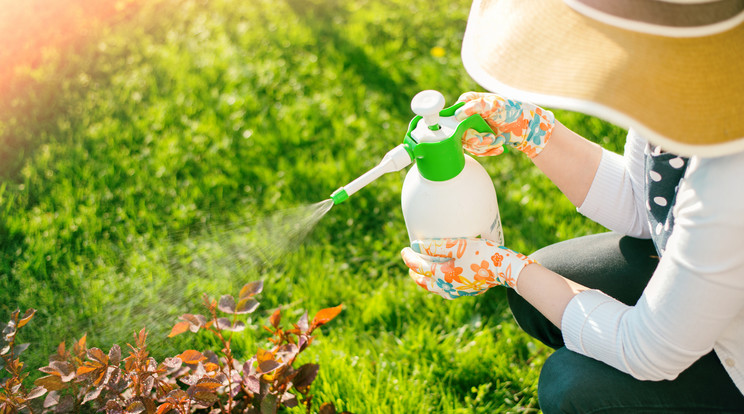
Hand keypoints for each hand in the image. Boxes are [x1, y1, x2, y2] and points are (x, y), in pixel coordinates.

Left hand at [401, 238, 536, 298]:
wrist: (506, 268)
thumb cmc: (482, 253)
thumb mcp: (458, 245)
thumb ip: (435, 246)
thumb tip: (415, 246)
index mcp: (443, 276)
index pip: (419, 267)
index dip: (409, 258)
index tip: (404, 249)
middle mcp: (448, 287)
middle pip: (424, 282)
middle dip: (415, 272)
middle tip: (410, 262)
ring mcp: (458, 292)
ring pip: (435, 289)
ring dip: (426, 280)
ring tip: (422, 272)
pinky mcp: (467, 291)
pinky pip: (446, 291)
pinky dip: (438, 284)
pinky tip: (442, 279)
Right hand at [454, 92, 555, 157]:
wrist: (526, 125)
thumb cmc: (511, 110)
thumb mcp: (494, 105)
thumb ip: (476, 106)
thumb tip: (458, 114)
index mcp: (467, 102)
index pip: (453, 116)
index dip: (459, 126)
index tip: (472, 130)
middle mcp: (467, 116)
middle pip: (459, 134)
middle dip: (476, 139)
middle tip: (490, 138)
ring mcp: (472, 129)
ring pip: (468, 145)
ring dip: (485, 146)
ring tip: (498, 141)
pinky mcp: (478, 140)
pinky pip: (476, 151)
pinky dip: (488, 151)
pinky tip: (499, 146)